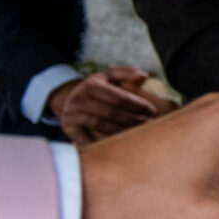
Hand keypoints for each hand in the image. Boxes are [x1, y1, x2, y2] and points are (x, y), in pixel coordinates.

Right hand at [47, 68, 169, 143]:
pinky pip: (85, 138)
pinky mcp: (67, 128)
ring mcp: (71, 114)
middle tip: (149, 124)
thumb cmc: (98, 88)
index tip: (152, 110)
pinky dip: (101, 142)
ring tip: (139, 133)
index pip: (118, 97)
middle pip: (111, 112)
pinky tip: (117, 144)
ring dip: (123, 131)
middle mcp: (79, 99)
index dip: (137, 105)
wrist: (70, 99)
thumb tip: (144, 76)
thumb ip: (127, 73)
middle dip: (133, 119)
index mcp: (91, 84)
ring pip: (101, 125)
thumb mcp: (109, 76)